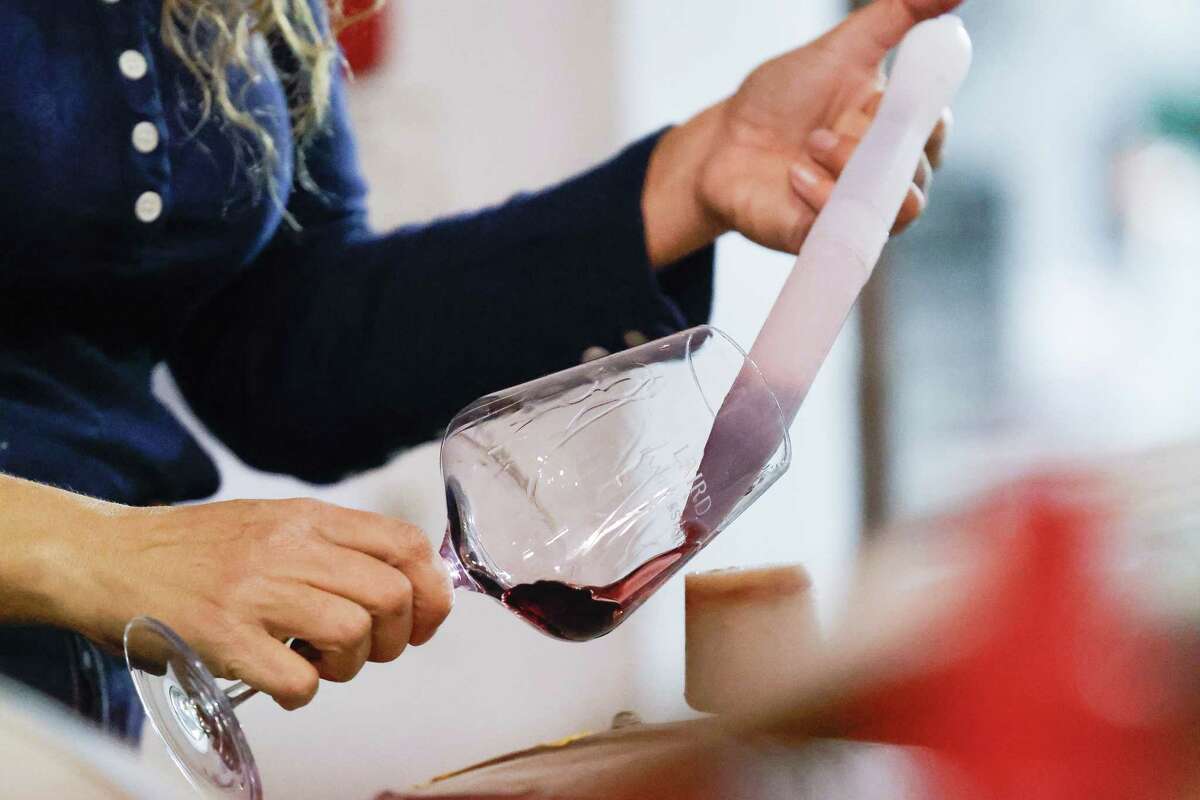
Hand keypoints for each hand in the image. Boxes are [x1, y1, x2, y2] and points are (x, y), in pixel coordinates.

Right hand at [74, 498, 452, 708]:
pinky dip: (302, 693)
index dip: (431, 590)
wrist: (105, 557)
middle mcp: (288, 548)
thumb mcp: (270, 522)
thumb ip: (331, 545)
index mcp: (306, 518)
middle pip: (390, 595)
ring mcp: (256, 591)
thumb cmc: (190, 549)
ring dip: (349, 665)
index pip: (404, 544)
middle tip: (364, 649)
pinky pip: (298, 679)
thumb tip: (398, 583)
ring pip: (354, 633)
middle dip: (395, 637)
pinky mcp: (223, 636)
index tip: (422, 619)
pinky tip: (281, 682)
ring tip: (319, 664)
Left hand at [643, 0, 960, 265]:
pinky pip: (851, 233)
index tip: (878, 96)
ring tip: (809, 147)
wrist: (721, 142)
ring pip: (897, 209)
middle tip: (825, 127)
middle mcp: (886, 173)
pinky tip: (795, 177)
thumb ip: (900, 14)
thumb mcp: (843, 46)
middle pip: (918, 171)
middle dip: (877, 144)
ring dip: (855, 172)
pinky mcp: (828, 238)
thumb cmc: (781, 99)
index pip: (936, 128)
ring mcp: (859, 209)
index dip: (918, 114)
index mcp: (897, 129)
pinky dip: (826, 200)